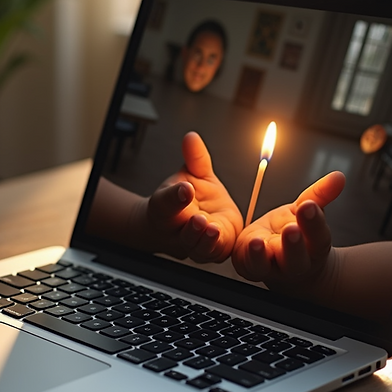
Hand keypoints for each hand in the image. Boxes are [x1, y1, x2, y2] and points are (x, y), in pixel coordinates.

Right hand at [138, 132, 242, 262]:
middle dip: (191, 227)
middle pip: (181, 232)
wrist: (183, 226)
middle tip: (199, 219)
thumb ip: (194, 159)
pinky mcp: (212, 252)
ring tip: (212, 230)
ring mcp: (194, 244)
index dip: (175, 197)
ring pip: (197, 248)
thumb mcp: (192, 175)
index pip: (166, 203)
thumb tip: (192, 137)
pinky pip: (215, 254)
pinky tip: (225, 238)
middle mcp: (178, 230)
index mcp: (166, 209)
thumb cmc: (186, 198)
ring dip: (205, 241)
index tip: (185, 187)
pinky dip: (220, 248)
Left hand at [232, 172, 345, 289]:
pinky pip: (249, 264)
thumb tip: (339, 176)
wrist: (282, 266)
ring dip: (262, 254)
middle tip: (292, 229)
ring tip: (258, 242)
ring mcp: (271, 268)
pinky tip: (248, 244)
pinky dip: (248, 255)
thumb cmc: (296, 233)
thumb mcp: (305, 211)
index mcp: (312, 247)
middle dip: (294, 244)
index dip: (314, 222)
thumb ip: (320, 195)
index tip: (309, 206)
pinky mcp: (251, 267)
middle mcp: (294, 262)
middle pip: (296, 258)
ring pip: (268, 265)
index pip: (318, 237)